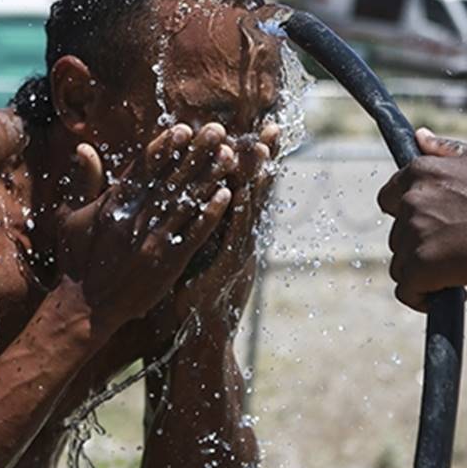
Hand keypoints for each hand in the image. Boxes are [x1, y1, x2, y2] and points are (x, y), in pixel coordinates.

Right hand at [59, 123, 236, 334]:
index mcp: (112, 205)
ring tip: (229, 155)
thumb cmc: (77, 260)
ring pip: (186, 203)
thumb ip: (82, 183)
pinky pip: (194, 234)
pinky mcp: (168, 262)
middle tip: (217, 131)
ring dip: (209, 177)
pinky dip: (210, 214)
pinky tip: (227, 195)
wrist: (86, 307)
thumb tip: (84, 147)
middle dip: (195, 153)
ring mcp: (153, 241)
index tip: (183, 128)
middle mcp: (135, 219)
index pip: (143, 170)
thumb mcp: (70, 218)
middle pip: (171, 180)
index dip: (164, 147)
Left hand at [153, 122, 278, 341]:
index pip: (245, 188)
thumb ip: (202, 230)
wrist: (202, 340)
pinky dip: (237, 214)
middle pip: (254, 191)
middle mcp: (242, 240)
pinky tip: (238, 192)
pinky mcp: (227, 269)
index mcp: (234, 235)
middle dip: (263, 159)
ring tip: (262, 149)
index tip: (262, 130)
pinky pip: (233, 235)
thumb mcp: (200, 260)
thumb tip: (199, 202)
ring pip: (249, 209)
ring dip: (256, 179)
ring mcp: (239, 254)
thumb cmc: (194, 301)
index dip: (254, 160)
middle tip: (272, 127)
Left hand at [377, 129, 466, 310]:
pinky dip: (422, 297)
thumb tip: (420, 136)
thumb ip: (445, 151)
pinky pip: (407, 290)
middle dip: (422, 246)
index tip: (431, 228)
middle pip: (399, 236)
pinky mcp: (421, 267)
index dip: (407, 217)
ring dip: (425, 272)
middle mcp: (410, 201)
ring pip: (402, 265)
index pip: (389, 199)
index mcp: (420, 172)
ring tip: (458, 273)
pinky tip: (446, 294)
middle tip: (458, 252)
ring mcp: (414, 234)